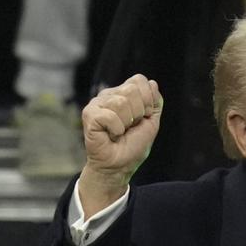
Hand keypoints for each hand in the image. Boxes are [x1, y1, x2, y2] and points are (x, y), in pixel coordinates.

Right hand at [78, 74, 162, 215]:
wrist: (120, 166)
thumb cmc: (132, 146)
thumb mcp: (151, 122)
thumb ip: (155, 103)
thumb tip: (153, 83)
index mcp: (123, 94)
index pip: (139, 80)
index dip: (147, 100)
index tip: (143, 117)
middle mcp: (109, 95)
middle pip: (132, 90)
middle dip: (138, 113)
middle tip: (130, 127)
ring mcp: (97, 104)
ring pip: (121, 103)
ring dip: (126, 123)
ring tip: (119, 132)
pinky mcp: (89, 115)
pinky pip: (110, 116)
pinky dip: (116, 130)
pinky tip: (110, 135)